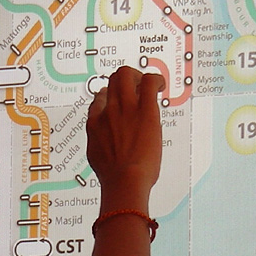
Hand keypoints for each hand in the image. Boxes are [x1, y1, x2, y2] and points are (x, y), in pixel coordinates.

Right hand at [85, 66, 164, 204]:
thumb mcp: (97, 157)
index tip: (120, 102)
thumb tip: (105, 145)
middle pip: (112, 80)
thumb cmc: (114, 176)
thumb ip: (100, 144)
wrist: (124, 181)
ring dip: (139, 77)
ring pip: (126, 74)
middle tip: (136, 88)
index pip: (100, 98)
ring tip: (149, 86)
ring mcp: (125, 107)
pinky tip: (161, 86)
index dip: (112, 96)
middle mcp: (108, 110)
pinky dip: (156, 80)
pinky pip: (149, 82)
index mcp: (95, 123)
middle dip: (125, 80)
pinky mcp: (144, 109)